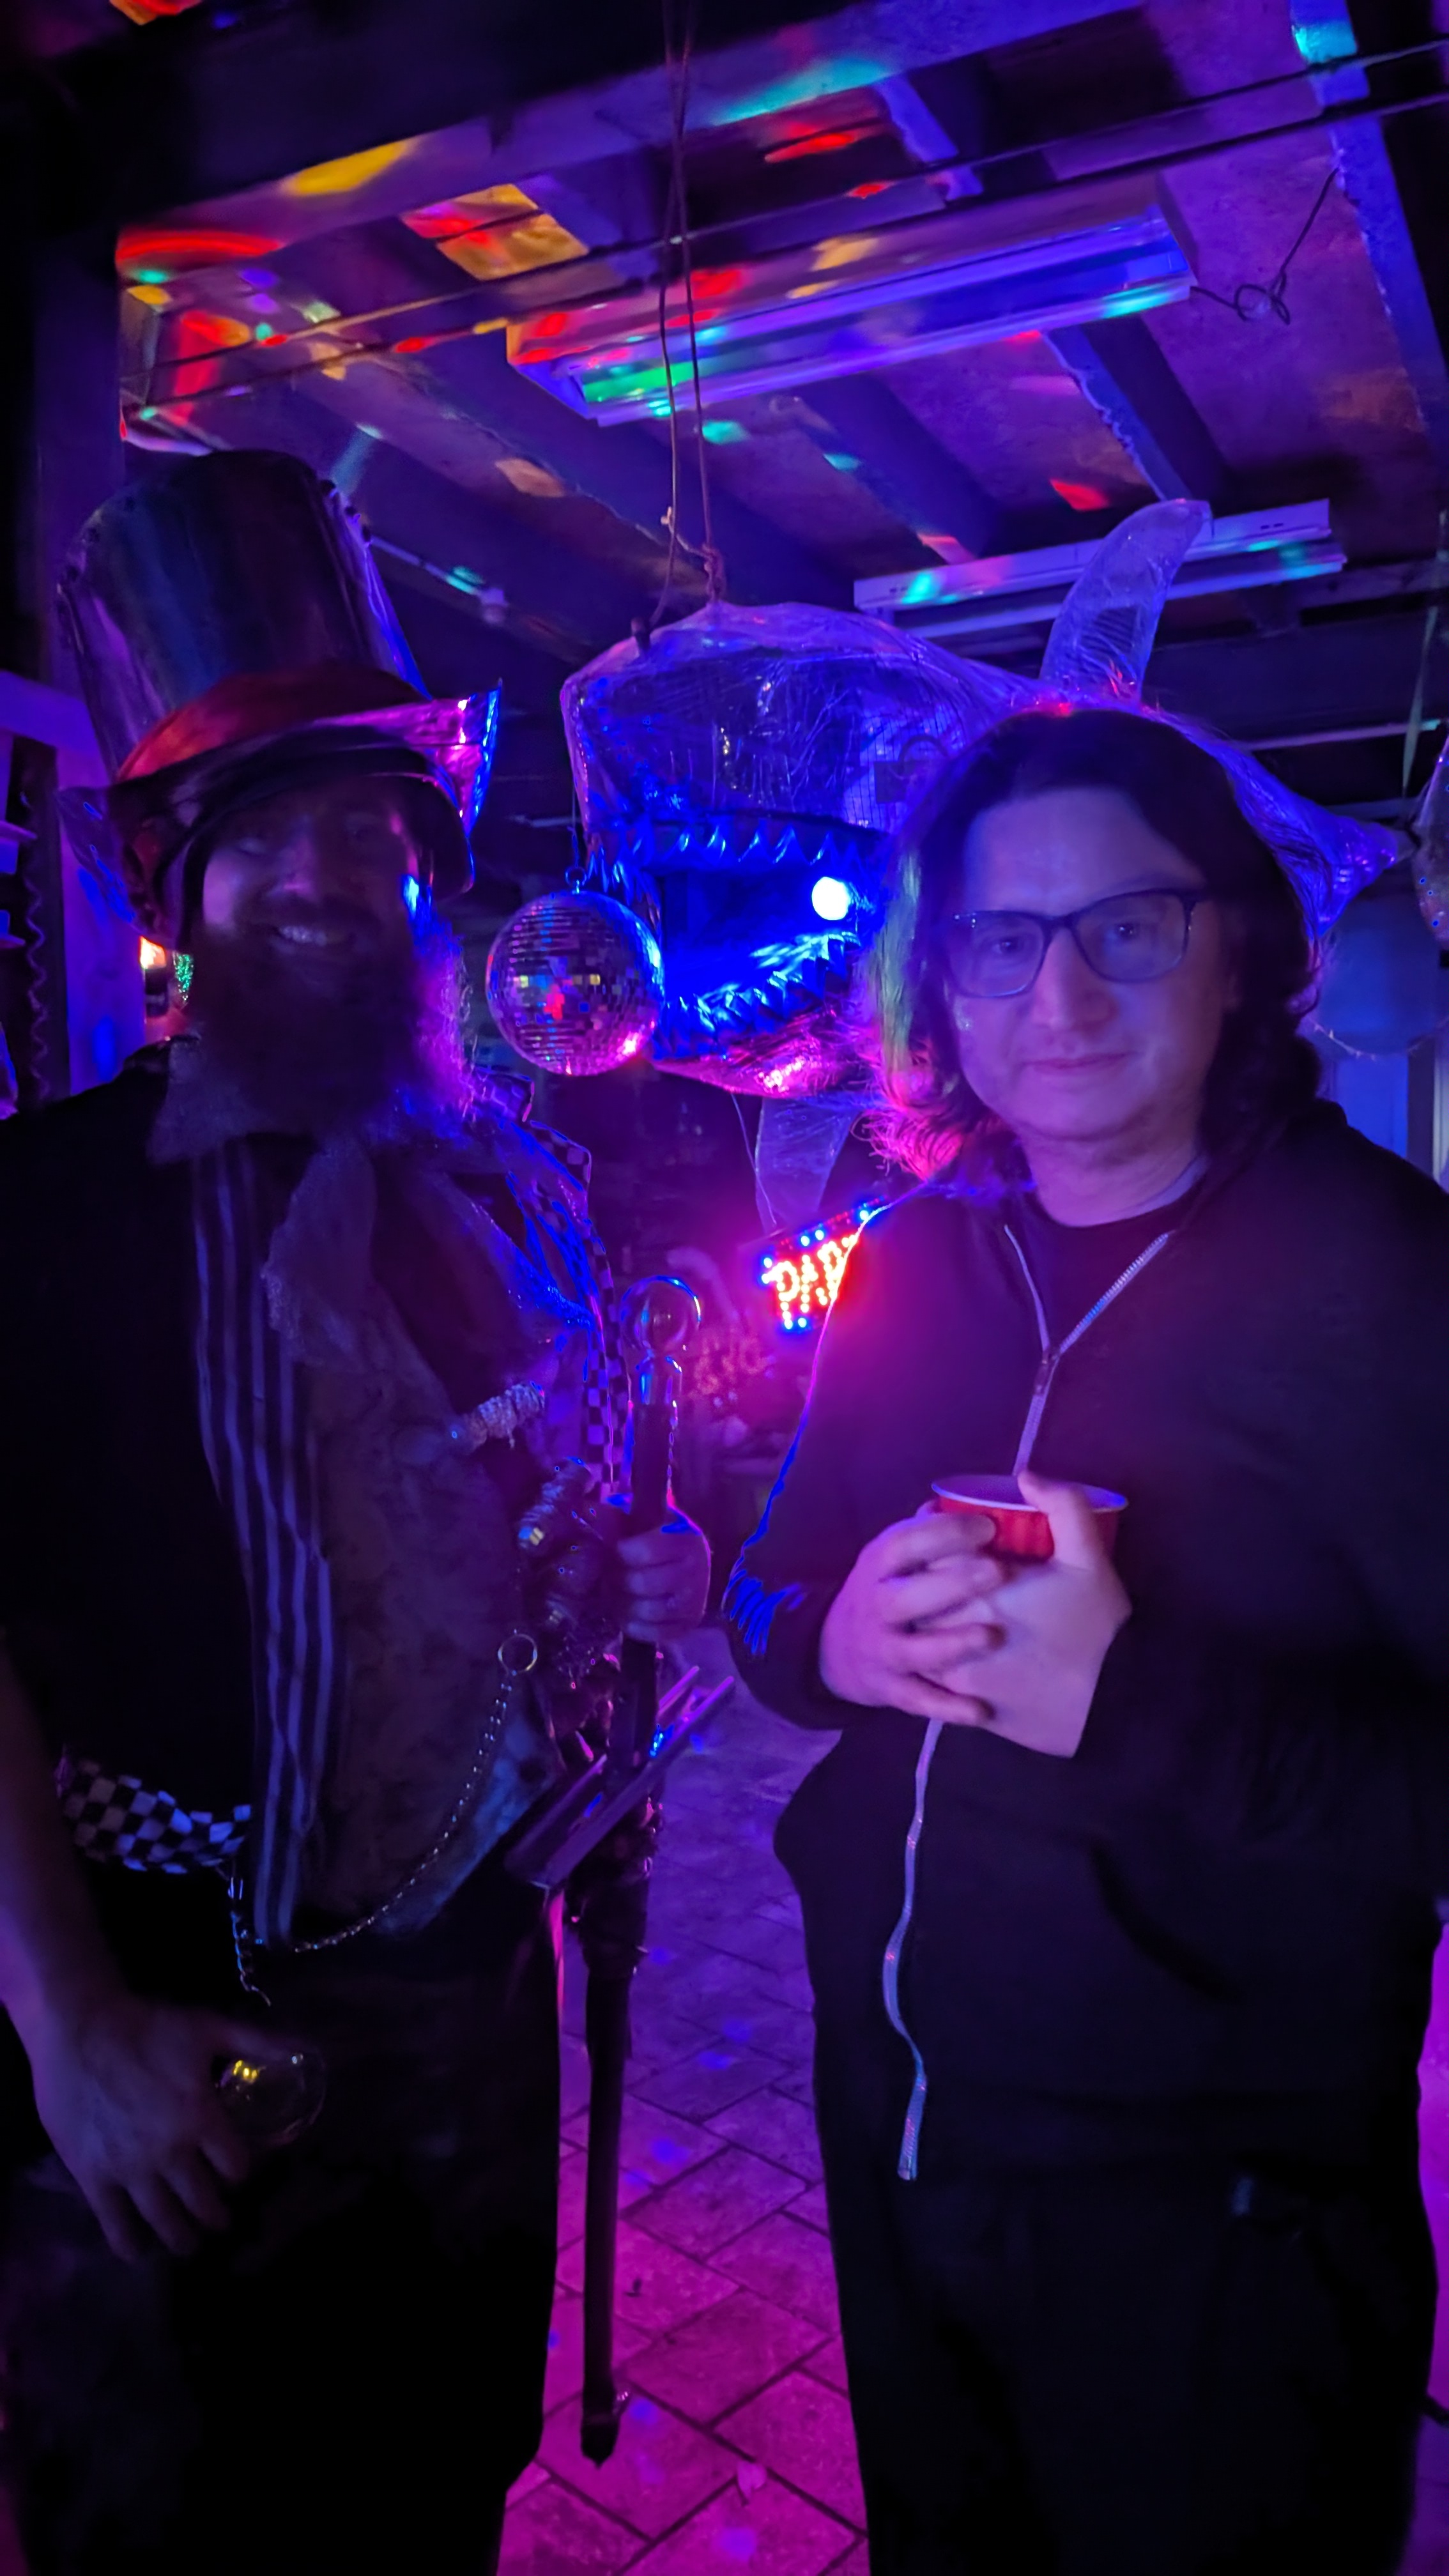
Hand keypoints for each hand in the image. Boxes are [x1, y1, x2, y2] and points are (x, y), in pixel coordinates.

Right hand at [26, 1988, 263, 2260]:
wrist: (78, 2027)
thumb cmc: (147, 2026)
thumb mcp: (210, 2028)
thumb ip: (259, 2043)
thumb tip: (306, 2049)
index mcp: (201, 2118)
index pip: (236, 2166)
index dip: (241, 2172)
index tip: (237, 2173)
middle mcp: (170, 2151)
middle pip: (203, 2202)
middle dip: (216, 2217)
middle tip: (220, 2222)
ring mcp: (130, 2168)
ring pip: (164, 2220)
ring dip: (182, 2238)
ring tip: (189, 2244)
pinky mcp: (93, 2176)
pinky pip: (114, 2223)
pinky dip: (129, 2242)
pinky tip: (137, 2250)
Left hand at [617, 1511, 710, 1644]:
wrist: (683, 1562)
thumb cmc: (654, 1537)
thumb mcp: (641, 1518)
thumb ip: (616, 1515)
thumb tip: (584, 1513)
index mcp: (688, 1541)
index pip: (647, 1551)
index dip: (622, 1553)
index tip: (613, 1550)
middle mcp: (697, 1572)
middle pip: (644, 1584)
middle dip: (618, 1580)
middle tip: (608, 1575)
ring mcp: (695, 1602)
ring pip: (648, 1611)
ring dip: (623, 1604)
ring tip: (614, 1593)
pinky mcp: (688, 1625)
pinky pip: (654, 1633)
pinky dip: (633, 1625)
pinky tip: (625, 1612)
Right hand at [819, 1506, 1006, 1720]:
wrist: (833, 1652)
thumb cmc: (881, 1592)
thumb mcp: (890, 1558)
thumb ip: (923, 1530)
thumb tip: (961, 1497)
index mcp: (876, 1566)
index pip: (902, 1544)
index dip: (943, 1534)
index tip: (988, 1526)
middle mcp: (874, 1606)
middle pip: (906, 1596)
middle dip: (952, 1583)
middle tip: (1001, 1570)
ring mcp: (880, 1651)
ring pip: (913, 1651)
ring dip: (952, 1643)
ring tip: (994, 1636)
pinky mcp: (889, 1690)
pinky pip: (919, 1701)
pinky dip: (949, 1708)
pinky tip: (983, 1712)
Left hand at [934, 1471, 1129, 1757]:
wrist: (1114, 1706)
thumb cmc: (1098, 1629)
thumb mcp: (1090, 1558)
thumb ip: (1063, 1506)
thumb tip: (1026, 1477)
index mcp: (973, 1594)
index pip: (927, 1556)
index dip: (939, 1540)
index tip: (958, 1537)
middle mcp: (951, 1636)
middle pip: (916, 1597)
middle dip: (930, 1582)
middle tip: (953, 1572)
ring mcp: (954, 1678)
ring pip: (920, 1640)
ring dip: (933, 1623)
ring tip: (957, 1611)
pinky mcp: (966, 1709)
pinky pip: (936, 1680)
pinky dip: (944, 1660)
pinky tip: (964, 1650)